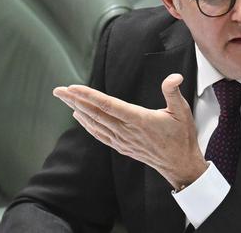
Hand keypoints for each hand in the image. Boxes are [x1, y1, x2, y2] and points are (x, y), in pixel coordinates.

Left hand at [53, 74, 207, 189]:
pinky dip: (87, 125)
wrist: (179, 164)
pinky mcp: (122, 147)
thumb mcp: (182, 111)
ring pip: (95, 123)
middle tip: (58, 90)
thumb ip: (173, 92)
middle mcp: (127, 131)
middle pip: (95, 113)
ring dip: (78, 110)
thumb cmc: (181, 136)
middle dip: (75, 100)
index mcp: (139, 120)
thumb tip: (173, 77)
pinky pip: (99, 134)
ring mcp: (122, 140)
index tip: (73, 87)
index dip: (89, 95)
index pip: (109, 105)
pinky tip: (79, 117)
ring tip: (65, 99)